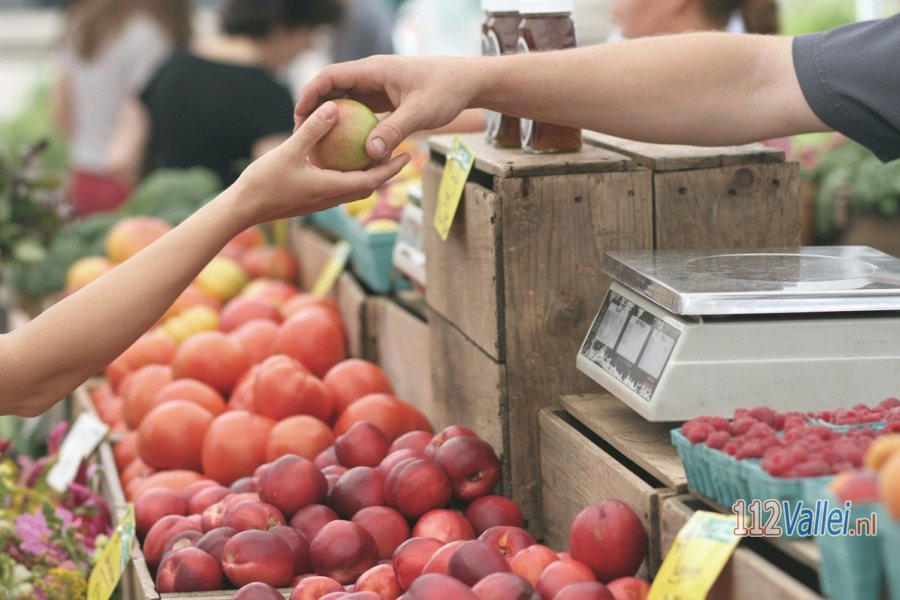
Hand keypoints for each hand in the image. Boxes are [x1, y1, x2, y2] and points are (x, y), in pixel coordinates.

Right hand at [235, 101, 409, 224]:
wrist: (242, 209)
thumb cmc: (264, 182)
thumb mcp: (289, 151)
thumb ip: (313, 130)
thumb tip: (334, 107)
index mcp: (331, 189)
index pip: (372, 180)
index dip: (391, 169)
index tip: (407, 155)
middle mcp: (330, 198)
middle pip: (367, 186)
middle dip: (385, 171)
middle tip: (399, 152)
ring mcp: (320, 201)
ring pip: (352, 188)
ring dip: (367, 174)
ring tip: (375, 154)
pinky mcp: (310, 200)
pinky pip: (336, 186)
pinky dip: (347, 174)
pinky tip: (341, 158)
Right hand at [295, 55, 479, 161]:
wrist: (467, 82)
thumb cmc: (446, 90)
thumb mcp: (420, 112)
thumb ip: (394, 131)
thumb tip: (370, 154)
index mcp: (374, 70)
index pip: (331, 76)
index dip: (310, 94)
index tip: (299, 115)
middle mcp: (372, 76)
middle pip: (333, 89)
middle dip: (315, 109)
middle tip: (302, 135)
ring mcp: (378, 88)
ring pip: (346, 102)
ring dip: (332, 120)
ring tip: (318, 144)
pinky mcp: (385, 100)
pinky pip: (361, 112)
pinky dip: (351, 127)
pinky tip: (346, 150)